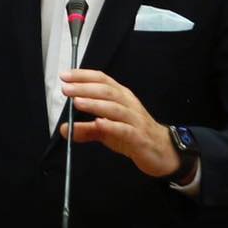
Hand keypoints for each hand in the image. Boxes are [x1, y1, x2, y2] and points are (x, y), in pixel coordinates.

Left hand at [59, 69, 178, 177]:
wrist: (162, 150)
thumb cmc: (134, 134)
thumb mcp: (107, 130)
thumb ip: (87, 129)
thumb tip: (65, 129)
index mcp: (121, 97)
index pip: (103, 80)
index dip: (84, 76)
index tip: (66, 76)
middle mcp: (128, 104)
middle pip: (107, 91)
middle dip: (85, 88)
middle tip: (66, 89)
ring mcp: (135, 120)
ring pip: (114, 108)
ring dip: (95, 104)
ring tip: (77, 102)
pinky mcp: (138, 137)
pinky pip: (124, 129)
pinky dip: (111, 126)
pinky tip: (99, 123)